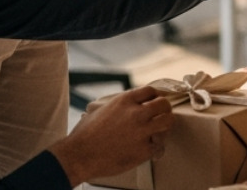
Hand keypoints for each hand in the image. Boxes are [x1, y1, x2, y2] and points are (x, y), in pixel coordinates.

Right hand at [51, 85, 173, 186]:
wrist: (79, 156)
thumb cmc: (84, 134)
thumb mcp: (100, 109)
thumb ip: (118, 105)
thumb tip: (126, 105)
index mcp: (125, 100)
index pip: (151, 90)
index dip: (155, 96)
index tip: (156, 101)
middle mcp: (136, 113)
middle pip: (164, 104)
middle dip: (164, 109)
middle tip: (161, 116)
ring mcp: (142, 131)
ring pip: (167, 122)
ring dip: (165, 126)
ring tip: (159, 132)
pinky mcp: (143, 150)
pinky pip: (160, 146)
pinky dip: (156, 148)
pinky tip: (151, 150)